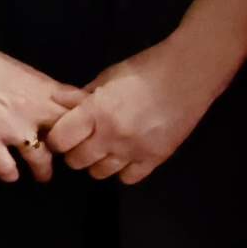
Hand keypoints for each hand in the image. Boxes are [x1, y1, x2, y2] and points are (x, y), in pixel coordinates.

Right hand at [0, 42, 87, 184]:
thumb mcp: (22, 72)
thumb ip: (43, 90)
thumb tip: (59, 104)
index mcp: (44, 88)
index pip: (81, 108)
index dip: (90, 122)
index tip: (91, 132)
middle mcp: (33, 109)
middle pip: (69, 137)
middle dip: (72, 151)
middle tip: (69, 160)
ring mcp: (9, 126)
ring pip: (41, 159)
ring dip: (43, 170)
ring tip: (42, 175)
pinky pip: (6, 167)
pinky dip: (10, 174)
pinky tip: (10, 173)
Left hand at [42, 42, 210, 185]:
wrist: (190, 74)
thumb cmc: (147, 69)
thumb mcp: (109, 76)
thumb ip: (82, 94)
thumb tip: (56, 100)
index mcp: (96, 112)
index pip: (59, 140)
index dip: (58, 137)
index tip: (65, 132)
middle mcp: (111, 135)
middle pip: (76, 161)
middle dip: (75, 151)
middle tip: (86, 139)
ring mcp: (134, 150)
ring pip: (99, 173)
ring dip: (98, 161)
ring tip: (108, 147)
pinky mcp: (155, 159)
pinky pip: (127, 178)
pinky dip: (124, 170)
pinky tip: (128, 154)